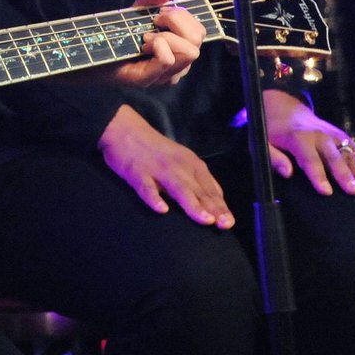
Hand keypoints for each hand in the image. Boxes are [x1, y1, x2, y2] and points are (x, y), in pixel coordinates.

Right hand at [98, 104, 234, 228]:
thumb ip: (197, 180)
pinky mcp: (138, 172)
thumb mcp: (182, 160)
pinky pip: (147, 187)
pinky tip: (162, 209)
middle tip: (225, 225)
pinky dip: (154, 198)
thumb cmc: (156, 150)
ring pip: (179, 188)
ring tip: (205, 220)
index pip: (210, 188)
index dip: (220, 206)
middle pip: (199, 190)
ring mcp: (158, 169)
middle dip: (213, 208)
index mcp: (192, 164)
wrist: (125, 129)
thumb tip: (216, 201)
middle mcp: (179, 166)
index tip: (229, 223)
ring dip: (193, 204)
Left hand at [107, 0, 201, 88]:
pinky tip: (141, 46)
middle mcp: (179, 65)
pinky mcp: (148, 80)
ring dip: (165, 37)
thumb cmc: (120, 34)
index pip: (200, 31)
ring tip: (145, 38)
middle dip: (176, 23)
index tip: (159, 15)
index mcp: (181, 48)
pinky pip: (167, 59)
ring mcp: (165, 75)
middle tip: (153, 24)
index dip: (182, 17)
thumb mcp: (139, 10)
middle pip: (198, 39)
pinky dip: (157, 46)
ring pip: (189, 51)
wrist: (94, 51)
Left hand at [263, 89, 354, 195]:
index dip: (317, 176)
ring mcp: (333, 135)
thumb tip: (287, 173)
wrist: (284, 109)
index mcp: (298, 138)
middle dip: (345, 174)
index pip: (309, 159)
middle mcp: (319, 135)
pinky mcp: (342, 137)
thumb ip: (274, 158)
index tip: (326, 192)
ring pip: (350, 153)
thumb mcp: (262, 143)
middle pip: (334, 157)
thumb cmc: (272, 132)